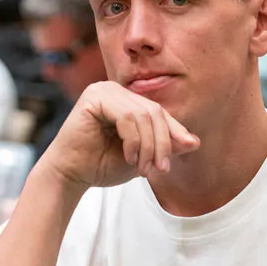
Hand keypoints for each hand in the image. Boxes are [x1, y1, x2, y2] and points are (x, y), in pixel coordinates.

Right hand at [43, 81, 199, 188]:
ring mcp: (104, 90)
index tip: (187, 150)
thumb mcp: (143, 157)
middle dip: (162, 143)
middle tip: (160, 169)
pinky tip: (129, 157)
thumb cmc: (102, 165)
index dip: (175, 132)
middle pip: (155, 112)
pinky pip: (127, 117)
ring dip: (148, 146)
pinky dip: (133, 140)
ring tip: (144, 168)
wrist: (71, 176)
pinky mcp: (94, 97)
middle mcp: (116, 90)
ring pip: (144, 115)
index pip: (160, 112)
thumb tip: (195, 142)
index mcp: (127, 100)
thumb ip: (165, 147)